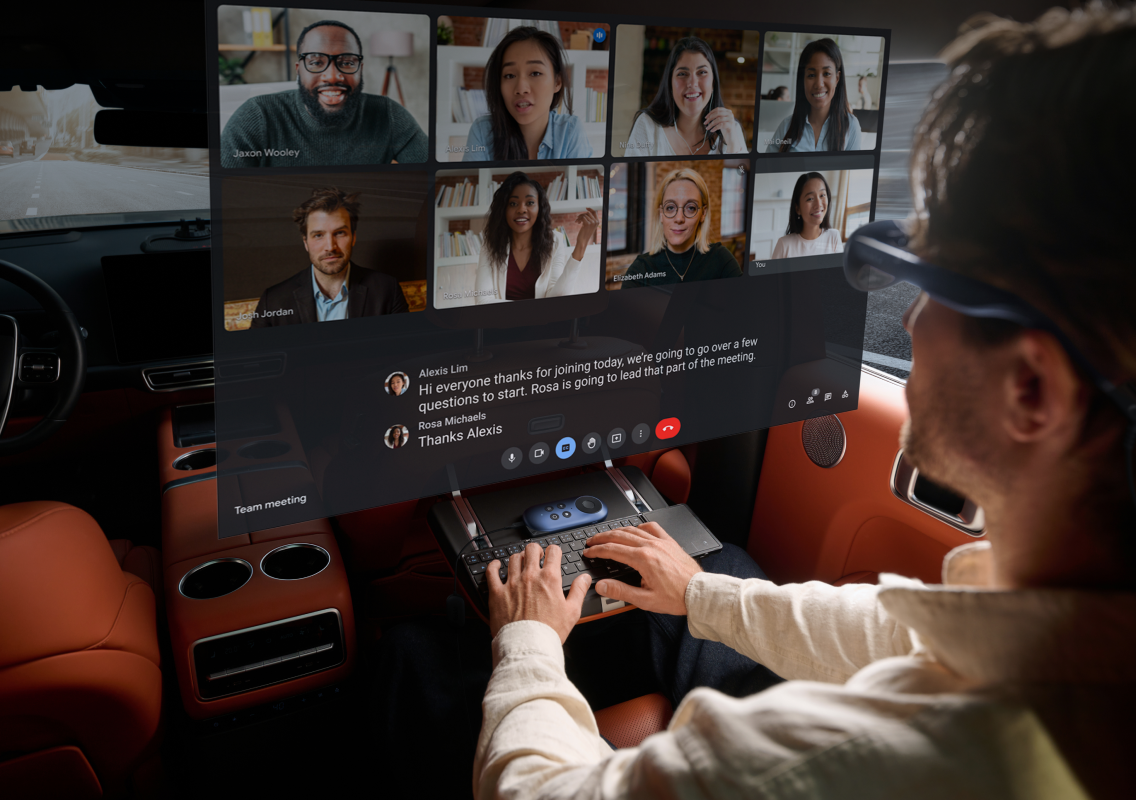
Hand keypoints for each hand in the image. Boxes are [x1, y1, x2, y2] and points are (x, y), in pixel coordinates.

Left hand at [487, 542, 591, 642]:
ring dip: (519, 557)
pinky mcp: (497, 593)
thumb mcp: (572, 612)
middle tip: (537, 556)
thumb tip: (585, 578)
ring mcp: (512, 583)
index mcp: (549, 579)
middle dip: (536, 550)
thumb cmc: (549, 631)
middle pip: (531, 550)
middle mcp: (530, 577)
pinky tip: (496, 565)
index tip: (553, 554)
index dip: (554, 550)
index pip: (553, 551)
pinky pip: (492, 572)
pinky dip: (494, 566)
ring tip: (520, 562)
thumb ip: (579, 591)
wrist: (528, 645)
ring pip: (513, 558)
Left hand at [572, 208, 600, 260]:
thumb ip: (589, 220)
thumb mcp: (589, 226)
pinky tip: (577, 222)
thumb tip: (586, 212)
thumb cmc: (585, 233)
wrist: (583, 240)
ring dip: (579, 217)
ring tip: (577, 221)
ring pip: (584, 215)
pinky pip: (582, 217)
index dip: (590, 209)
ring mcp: (592, 222)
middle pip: (588, 213)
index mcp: (597, 222)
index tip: (586, 208)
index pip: (594, 212)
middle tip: (578, 218)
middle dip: (582, 215)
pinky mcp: (587, 224)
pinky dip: (579, 219)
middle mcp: (596, 222)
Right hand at [582, 522, 701, 615]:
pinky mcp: (669, 542)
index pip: (612, 550)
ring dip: (616, 531)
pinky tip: (635, 530)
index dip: (597, 551)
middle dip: (602, 537)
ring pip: (633, 529)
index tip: (588, 552)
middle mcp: (651, 546)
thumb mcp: (644, 600)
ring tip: (607, 535)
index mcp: (643, 559)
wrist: (698, 593)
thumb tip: (602, 586)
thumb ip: (620, 591)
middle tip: (591, 541)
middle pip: (619, 536)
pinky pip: (652, 527)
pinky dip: (639, 526)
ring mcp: (661, 541)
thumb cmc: (676, 597)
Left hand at [702, 106, 739, 151]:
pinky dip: (715, 127)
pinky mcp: (730, 125)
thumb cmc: (725, 129)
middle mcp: (730, 114)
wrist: (732, 138)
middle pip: (717, 113)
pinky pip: (721, 125)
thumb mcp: (721, 121)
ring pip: (718, 119)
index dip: (711, 113)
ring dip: (711, 124)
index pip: (718, 109)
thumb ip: (717, 117)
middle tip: (705, 123)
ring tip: (707, 128)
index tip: (705, 117)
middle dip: (710, 118)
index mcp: (728, 111)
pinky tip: (712, 130)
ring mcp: (731, 119)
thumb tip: (707, 116)